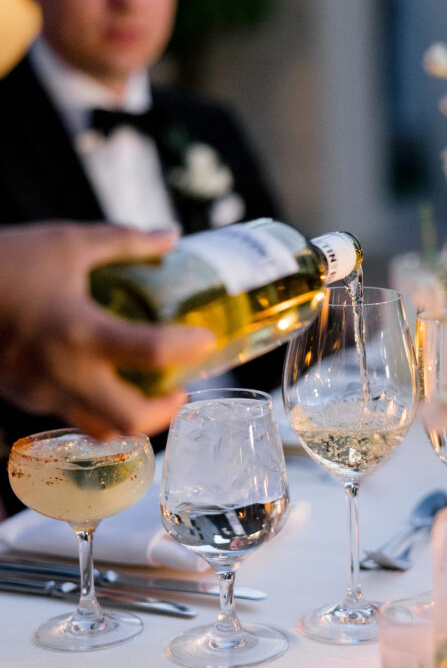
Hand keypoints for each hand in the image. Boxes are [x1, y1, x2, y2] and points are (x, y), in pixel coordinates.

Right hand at [0, 222, 215, 438]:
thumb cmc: (7, 261)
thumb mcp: (69, 243)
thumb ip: (126, 242)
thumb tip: (171, 237)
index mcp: (81, 330)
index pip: (154, 352)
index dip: (190, 347)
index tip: (206, 338)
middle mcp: (64, 372)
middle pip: (131, 419)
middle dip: (165, 411)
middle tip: (180, 390)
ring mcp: (42, 392)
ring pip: (100, 429)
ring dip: (132, 420)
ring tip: (147, 394)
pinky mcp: (25, 398)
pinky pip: (71, 416)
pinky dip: (97, 408)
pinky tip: (102, 382)